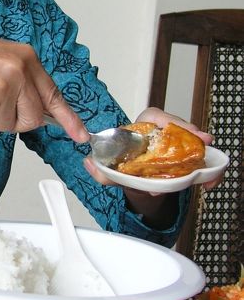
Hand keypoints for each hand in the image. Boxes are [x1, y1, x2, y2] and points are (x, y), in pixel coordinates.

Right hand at [0, 15, 86, 139]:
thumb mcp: (2, 58)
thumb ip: (24, 81)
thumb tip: (41, 112)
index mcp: (27, 58)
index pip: (54, 94)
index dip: (68, 118)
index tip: (81, 135)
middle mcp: (19, 72)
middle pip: (33, 119)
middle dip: (16, 120)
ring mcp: (3, 88)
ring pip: (8, 125)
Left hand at [84, 107, 224, 195]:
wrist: (136, 179)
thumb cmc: (127, 165)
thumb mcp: (112, 169)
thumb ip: (100, 169)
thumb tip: (89, 162)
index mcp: (144, 125)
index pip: (157, 116)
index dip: (170, 121)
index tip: (183, 127)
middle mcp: (164, 133)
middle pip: (183, 129)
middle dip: (194, 136)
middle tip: (203, 143)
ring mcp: (178, 146)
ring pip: (196, 145)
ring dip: (204, 157)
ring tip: (207, 173)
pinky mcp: (188, 159)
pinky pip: (203, 162)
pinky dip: (210, 172)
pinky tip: (209, 183)